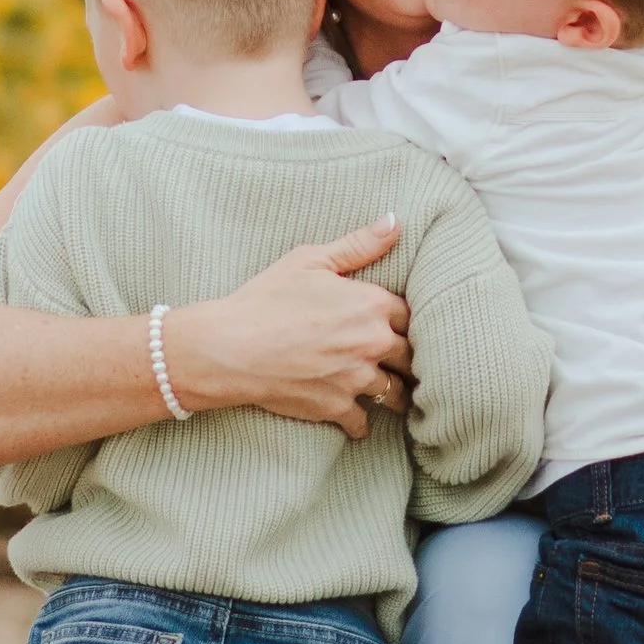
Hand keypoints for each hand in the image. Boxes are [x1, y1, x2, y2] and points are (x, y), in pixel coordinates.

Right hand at [167, 223, 412, 435]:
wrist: (231, 347)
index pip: (413, 316)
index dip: (408, 321)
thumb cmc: (266, 299)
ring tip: (396, 395)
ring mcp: (356, 379)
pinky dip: (361, 422)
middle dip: (409, 359)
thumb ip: (358, 244)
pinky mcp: (336, 408)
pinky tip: (358, 420)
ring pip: (394, 393)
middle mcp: (372, 343)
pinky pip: (363, 422)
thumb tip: (395, 221)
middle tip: (410, 364)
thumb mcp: (310, 260)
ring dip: (394, 394)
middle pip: (411, 357)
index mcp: (372, 304)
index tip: (405, 328)